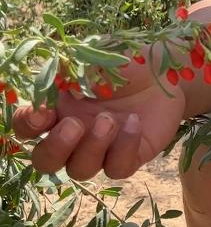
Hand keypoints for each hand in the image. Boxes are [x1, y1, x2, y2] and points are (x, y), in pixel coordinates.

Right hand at [12, 55, 185, 180]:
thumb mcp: (98, 56)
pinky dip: (124, 147)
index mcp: (59, 108)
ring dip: (92, 147)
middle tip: (76, 125)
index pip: (27, 127)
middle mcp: (75, 133)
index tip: (43, 112)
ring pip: (80, 169)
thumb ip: (73, 67)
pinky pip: (117, 168)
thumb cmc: (126, 62)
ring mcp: (101, 148)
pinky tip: (134, 122)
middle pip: (46, 161)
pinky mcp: (128, 156)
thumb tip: (56, 75)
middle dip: (55, 148)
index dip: (27, 124)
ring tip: (110, 120)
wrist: (166, 71)